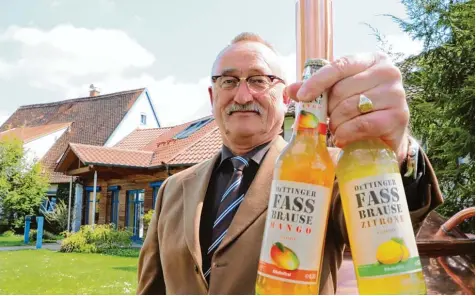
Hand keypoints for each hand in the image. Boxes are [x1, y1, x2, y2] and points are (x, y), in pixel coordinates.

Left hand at [286, 52, 408, 162]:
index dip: (318, 81)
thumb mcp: (338, 94)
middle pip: (342, 89)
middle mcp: (388, 72)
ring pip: (350, 107)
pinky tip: (343, 138)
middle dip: (329, 108)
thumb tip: (290, 90)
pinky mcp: (398, 117)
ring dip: (336, 123)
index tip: (301, 96)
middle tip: (328, 119)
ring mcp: (396, 94)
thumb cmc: (359, 109)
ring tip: (337, 129)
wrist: (385, 134)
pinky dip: (346, 134)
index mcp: (373, 59)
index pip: (340, 65)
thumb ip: (316, 89)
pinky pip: (361, 124)